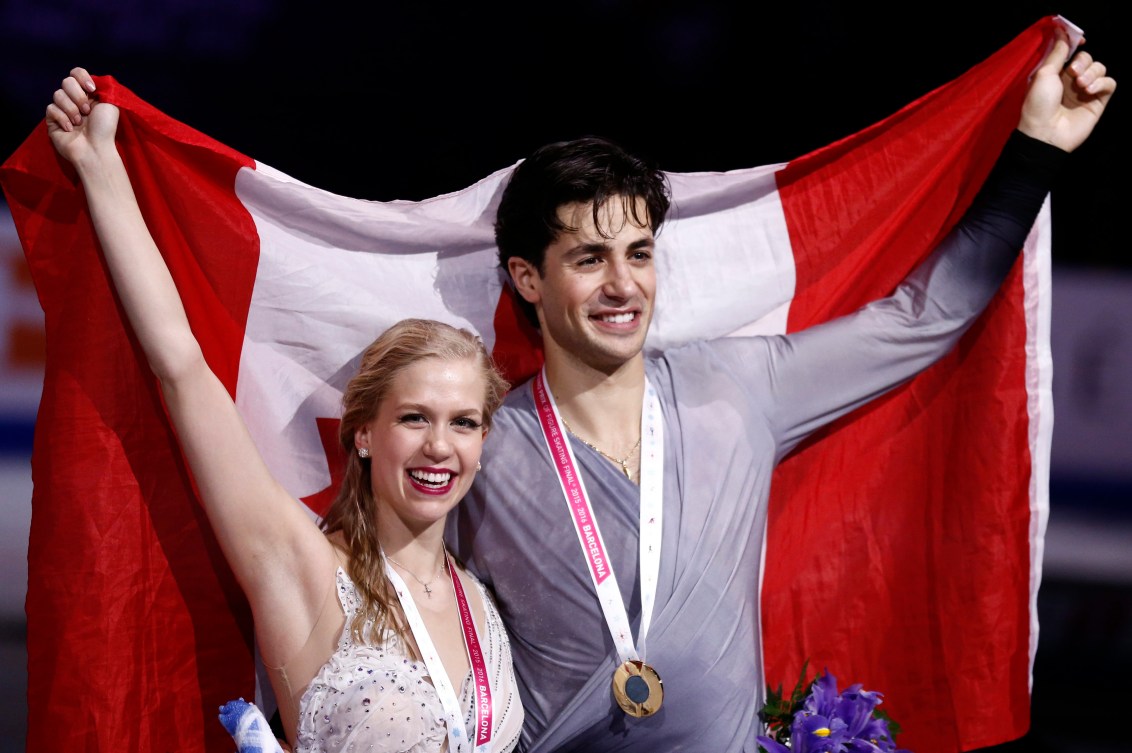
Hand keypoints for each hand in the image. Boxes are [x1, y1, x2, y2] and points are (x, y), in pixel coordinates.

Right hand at [45, 67, 119, 164]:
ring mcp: (62, 109)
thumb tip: (91, 79)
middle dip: (78, 96)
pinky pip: (51, 108)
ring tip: (80, 123)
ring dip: (71, 109)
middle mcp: (74, 99)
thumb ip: (102, 87)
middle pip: (66, 82)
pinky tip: (70, 129)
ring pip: (57, 94)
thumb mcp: (111, 104)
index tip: (91, 89)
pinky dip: (63, 118)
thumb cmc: (105, 128)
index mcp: (88, 94)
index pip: (76, 73)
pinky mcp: (52, 119)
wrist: (95, 149)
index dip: (81, 77)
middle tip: (87, 111)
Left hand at [1017, 27, 1116, 151]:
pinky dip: (1102, 83)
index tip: (1079, 40)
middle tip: (1073, 73)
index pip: (1072, 52)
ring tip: (1081, 85)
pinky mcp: (1098, 101)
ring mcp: (1085, 91)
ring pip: (1100, 68)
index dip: (1076, 44)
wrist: (1045, 133)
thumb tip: (1061, 32)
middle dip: (1083, 61)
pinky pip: (1109, 83)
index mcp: (1055, 74)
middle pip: (1088, 58)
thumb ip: (1057, 53)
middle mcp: (1071, 81)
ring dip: (1092, 72)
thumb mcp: (1044, 74)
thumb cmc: (1038, 104)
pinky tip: (1089, 90)